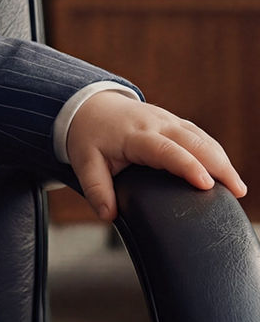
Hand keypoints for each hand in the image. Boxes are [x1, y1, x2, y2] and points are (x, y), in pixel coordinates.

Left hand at [67, 91, 246, 221]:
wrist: (90, 105)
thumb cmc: (89, 136)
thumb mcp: (84, 162)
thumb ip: (96, 189)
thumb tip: (108, 215)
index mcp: (134, 135)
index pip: (165, 149)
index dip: (187, 165)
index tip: (206, 184)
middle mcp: (154, 124)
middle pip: (193, 141)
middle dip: (217, 165)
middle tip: (236, 191)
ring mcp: (167, 120)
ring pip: (201, 137)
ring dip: (221, 159)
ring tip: (237, 187)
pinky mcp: (174, 121)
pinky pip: (200, 134)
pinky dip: (216, 152)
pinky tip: (226, 170)